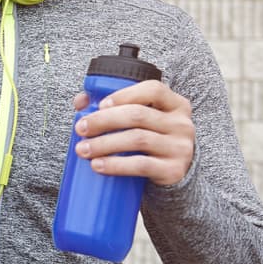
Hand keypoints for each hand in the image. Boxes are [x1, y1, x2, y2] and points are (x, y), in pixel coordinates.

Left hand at [73, 81, 194, 186]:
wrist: (171, 173)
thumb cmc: (149, 140)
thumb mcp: (138, 121)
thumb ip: (111, 106)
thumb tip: (81, 101)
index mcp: (175, 104)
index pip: (153, 90)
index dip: (124, 95)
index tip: (100, 105)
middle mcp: (182, 124)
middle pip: (138, 115)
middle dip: (103, 120)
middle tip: (80, 128)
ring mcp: (180, 148)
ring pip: (137, 139)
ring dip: (104, 144)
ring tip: (83, 149)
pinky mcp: (173, 170)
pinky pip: (141, 165)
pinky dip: (116, 165)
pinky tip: (98, 165)